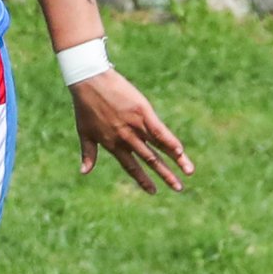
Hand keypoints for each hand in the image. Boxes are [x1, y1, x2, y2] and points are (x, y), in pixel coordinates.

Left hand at [71, 72, 192, 193]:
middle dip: (165, 176)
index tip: (153, 192)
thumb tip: (83, 172)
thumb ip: (88, 154)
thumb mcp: (84, 133)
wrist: (88, 82)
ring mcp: (135, 126)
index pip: (131, 167)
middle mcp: (126, 139)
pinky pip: (158, 130)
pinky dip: (169, 140)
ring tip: (189, 172)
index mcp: (113, 145)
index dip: (142, 180)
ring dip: (175, 160)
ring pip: (158, 147)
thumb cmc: (85, 107)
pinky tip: (180, 150)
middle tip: (178, 189)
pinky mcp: (142, 112)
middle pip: (150, 160)